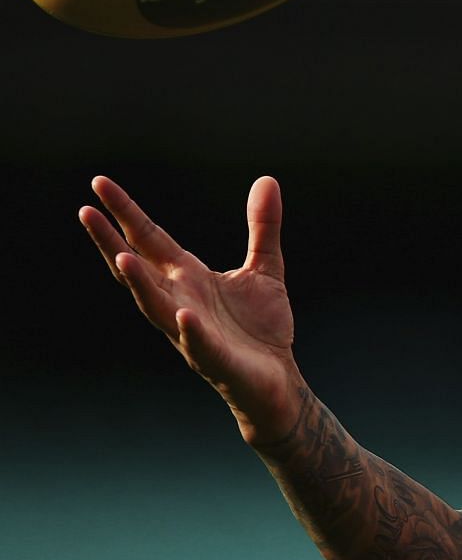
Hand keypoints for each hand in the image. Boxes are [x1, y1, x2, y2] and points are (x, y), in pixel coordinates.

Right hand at [80, 175, 301, 444]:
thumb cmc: (260, 327)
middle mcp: (180, 300)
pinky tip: (184, 314)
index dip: (125, 212)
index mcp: (188, 277)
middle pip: (138, 268)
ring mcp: (192, 332)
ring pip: (157, 307)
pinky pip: (200, 344)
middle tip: (86, 212)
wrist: (278, 379)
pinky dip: (191, 329)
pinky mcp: (217, 360)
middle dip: (111, 241)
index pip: (149, 239)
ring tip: (122, 256)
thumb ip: (262, 227)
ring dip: (139, 283)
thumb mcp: (265, 268)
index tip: (99, 184)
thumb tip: (267, 179)